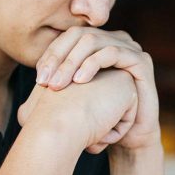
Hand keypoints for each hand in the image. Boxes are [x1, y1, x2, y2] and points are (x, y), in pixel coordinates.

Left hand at [35, 27, 159, 150]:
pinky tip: (80, 81)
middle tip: (45, 82)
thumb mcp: (74, 98)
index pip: (68, 38)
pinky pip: (113, 52)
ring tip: (59, 84)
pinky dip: (93, 64)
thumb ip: (58, 83)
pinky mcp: (141, 60)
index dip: (51, 55)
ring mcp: (129, 48)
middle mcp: (114, 41)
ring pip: (93, 41)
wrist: (129, 138)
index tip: (38, 79)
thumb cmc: (100, 119)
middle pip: (79, 35)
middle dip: (59, 58)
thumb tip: (33, 81)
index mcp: (98, 44)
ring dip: (72, 62)